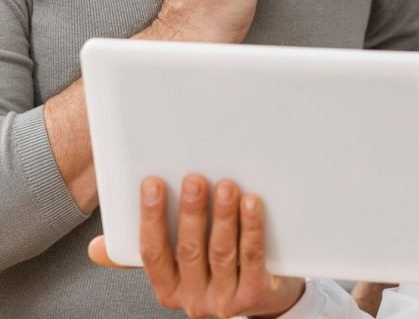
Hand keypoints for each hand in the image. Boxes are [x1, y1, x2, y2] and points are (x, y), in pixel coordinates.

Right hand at [89, 175, 303, 318]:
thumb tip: (95, 247)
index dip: (151, 218)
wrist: (263, 297)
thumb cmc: (211, 269)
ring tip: (227, 185)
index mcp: (167, 287)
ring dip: (223, 216)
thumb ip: (142, 253)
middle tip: (195, 179)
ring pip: (221, 253)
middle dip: (190, 212)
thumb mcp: (176, 266)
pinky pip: (252, 258)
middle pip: (189, 250)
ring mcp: (223, 299)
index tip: (152, 182)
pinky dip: (251, 228)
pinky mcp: (254, 294)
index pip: (152, 252)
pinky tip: (252, 203)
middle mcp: (192, 298)